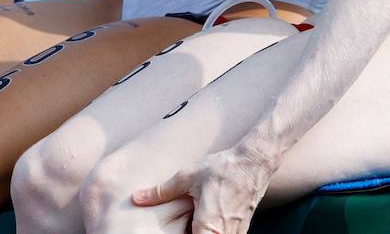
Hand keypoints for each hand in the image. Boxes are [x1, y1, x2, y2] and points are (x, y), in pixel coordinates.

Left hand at [131, 145, 275, 233]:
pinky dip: (211, 233)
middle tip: (182, 226)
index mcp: (208, 227)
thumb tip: (137, 198)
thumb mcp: (187, 177)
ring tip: (192, 223)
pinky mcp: (241, 231)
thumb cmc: (222, 169)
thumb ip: (160, 192)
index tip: (175, 233)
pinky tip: (204, 223)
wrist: (253, 163)